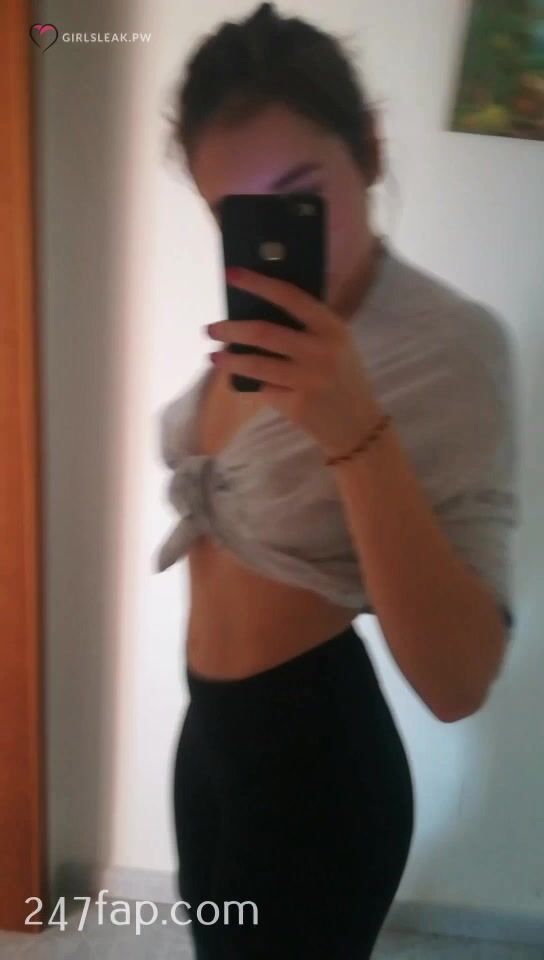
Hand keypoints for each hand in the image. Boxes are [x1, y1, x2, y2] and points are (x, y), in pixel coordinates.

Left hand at [206, 268, 383, 457]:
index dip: (258, 284)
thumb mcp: (336, 344)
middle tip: (210, 329)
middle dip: (231, 329)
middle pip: (264, 332)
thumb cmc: (341, 377)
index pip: (290, 296)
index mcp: (331, 327)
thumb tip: (258, 307)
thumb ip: (307, 326)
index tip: (231, 275)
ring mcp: (309, 379)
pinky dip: (251, 384)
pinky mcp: (298, 404)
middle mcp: (321, 350)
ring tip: (213, 357)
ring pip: (257, 365)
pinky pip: (265, 389)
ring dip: (229, 360)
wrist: (357, 424)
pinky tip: (241, 381)